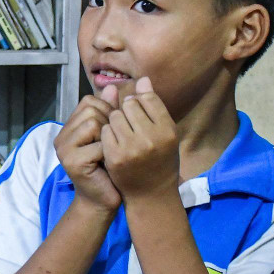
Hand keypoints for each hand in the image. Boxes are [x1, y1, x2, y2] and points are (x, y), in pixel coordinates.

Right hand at [55, 96, 121, 211]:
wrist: (103, 200)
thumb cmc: (108, 168)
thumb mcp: (108, 136)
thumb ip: (108, 112)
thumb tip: (112, 87)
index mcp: (68, 128)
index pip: (88, 101)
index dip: (107, 111)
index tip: (111, 133)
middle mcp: (61, 137)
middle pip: (91, 110)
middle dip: (109, 125)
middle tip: (110, 146)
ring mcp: (64, 150)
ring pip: (94, 123)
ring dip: (109, 139)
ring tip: (107, 154)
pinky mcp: (72, 162)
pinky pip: (100, 144)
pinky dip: (110, 153)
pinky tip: (107, 165)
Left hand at [99, 77, 180, 199]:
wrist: (151, 194)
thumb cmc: (160, 160)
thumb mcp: (164, 133)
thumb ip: (154, 107)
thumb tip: (143, 79)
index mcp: (168, 130)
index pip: (149, 98)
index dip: (141, 100)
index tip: (139, 109)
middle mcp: (152, 138)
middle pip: (130, 105)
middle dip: (127, 110)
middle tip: (129, 123)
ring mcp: (132, 148)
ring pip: (115, 116)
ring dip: (115, 121)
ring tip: (123, 132)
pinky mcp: (115, 156)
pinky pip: (105, 131)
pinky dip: (107, 133)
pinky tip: (114, 142)